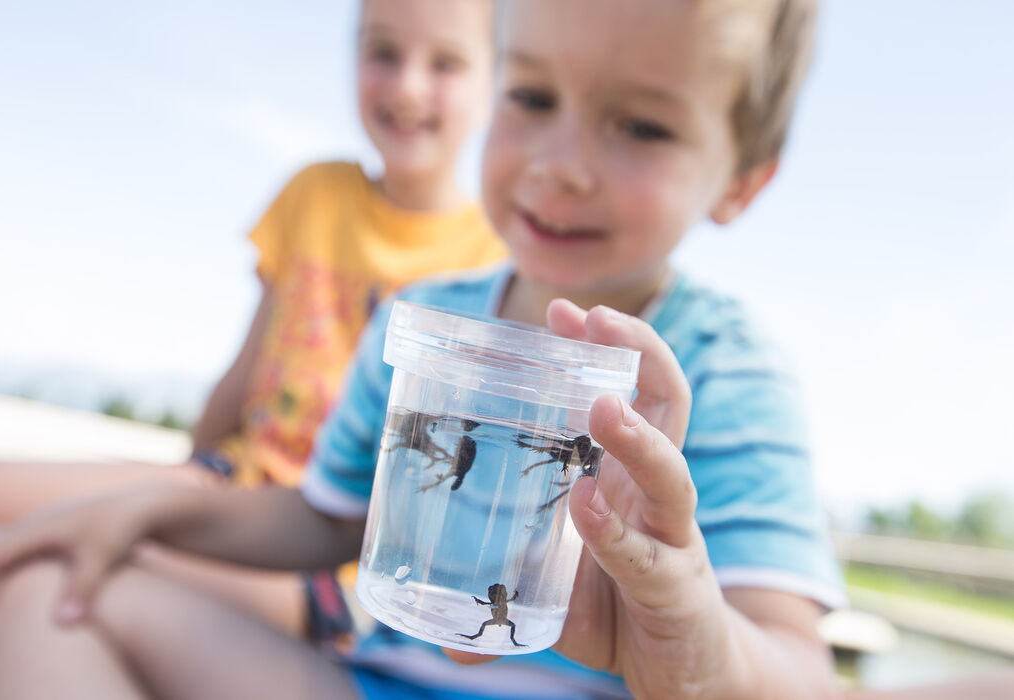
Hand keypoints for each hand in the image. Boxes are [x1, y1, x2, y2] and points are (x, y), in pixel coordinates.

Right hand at [0, 486, 161, 630]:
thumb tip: (63, 625)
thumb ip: (83, 588)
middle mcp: (33, 524)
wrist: (144, 505)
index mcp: (37, 527)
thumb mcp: (103, 556)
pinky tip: (6, 600)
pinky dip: (6, 576)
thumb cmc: (123, 528)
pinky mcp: (51, 534)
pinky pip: (17, 556)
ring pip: (3, 556)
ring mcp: (41, 527)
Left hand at [446, 300, 732, 696]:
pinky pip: (647, 553)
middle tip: (593, 322)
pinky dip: (613, 530)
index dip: (609, 347)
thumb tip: (443, 635)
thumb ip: (504, 596)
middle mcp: (657, 495)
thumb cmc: (621, 611)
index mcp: (629, 476)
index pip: (632, 391)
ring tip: (601, 408)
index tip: (564, 313)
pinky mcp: (676, 589)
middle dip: (637, 354)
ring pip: (670, 474)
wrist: (688, 674)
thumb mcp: (556, 588)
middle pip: (668, 404)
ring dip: (637, 438)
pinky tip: (586, 508)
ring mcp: (673, 539)